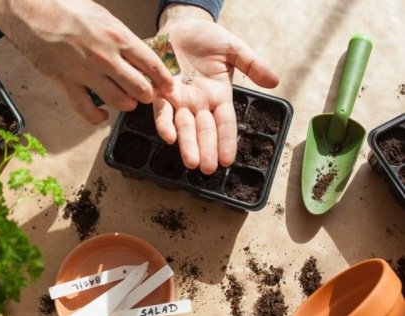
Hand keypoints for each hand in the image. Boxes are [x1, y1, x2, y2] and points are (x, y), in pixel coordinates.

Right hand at [0, 0, 173, 123]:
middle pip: (141, 88)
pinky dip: (98, 117)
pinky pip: (87, 112)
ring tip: (127, 101)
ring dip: (127, 104)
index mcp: (118, 37)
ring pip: (119, 102)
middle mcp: (106, 58)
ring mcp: (86, 73)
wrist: (32, 11)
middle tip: (147, 95)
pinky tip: (102, 114)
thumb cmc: (67, 9)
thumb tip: (138, 55)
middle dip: (148, 95)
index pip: (152, 65)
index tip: (168, 87)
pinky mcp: (67, 84)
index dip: (164, 80)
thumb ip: (122, 39)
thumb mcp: (104, 17)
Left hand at [155, 4, 278, 173]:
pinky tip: (168, 136)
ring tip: (191, 162)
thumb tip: (275, 81)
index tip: (228, 161)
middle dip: (206, 149)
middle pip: (205, 130)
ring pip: (184, 126)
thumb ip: (252, 65)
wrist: (182, 25)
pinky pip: (162, 110)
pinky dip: (164, 123)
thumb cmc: (208, 38)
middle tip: (207, 169)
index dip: (226, 141)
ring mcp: (180, 99)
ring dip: (187, 144)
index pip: (225, 124)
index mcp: (219, 96)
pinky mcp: (161, 91)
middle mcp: (199, 103)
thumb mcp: (234, 50)